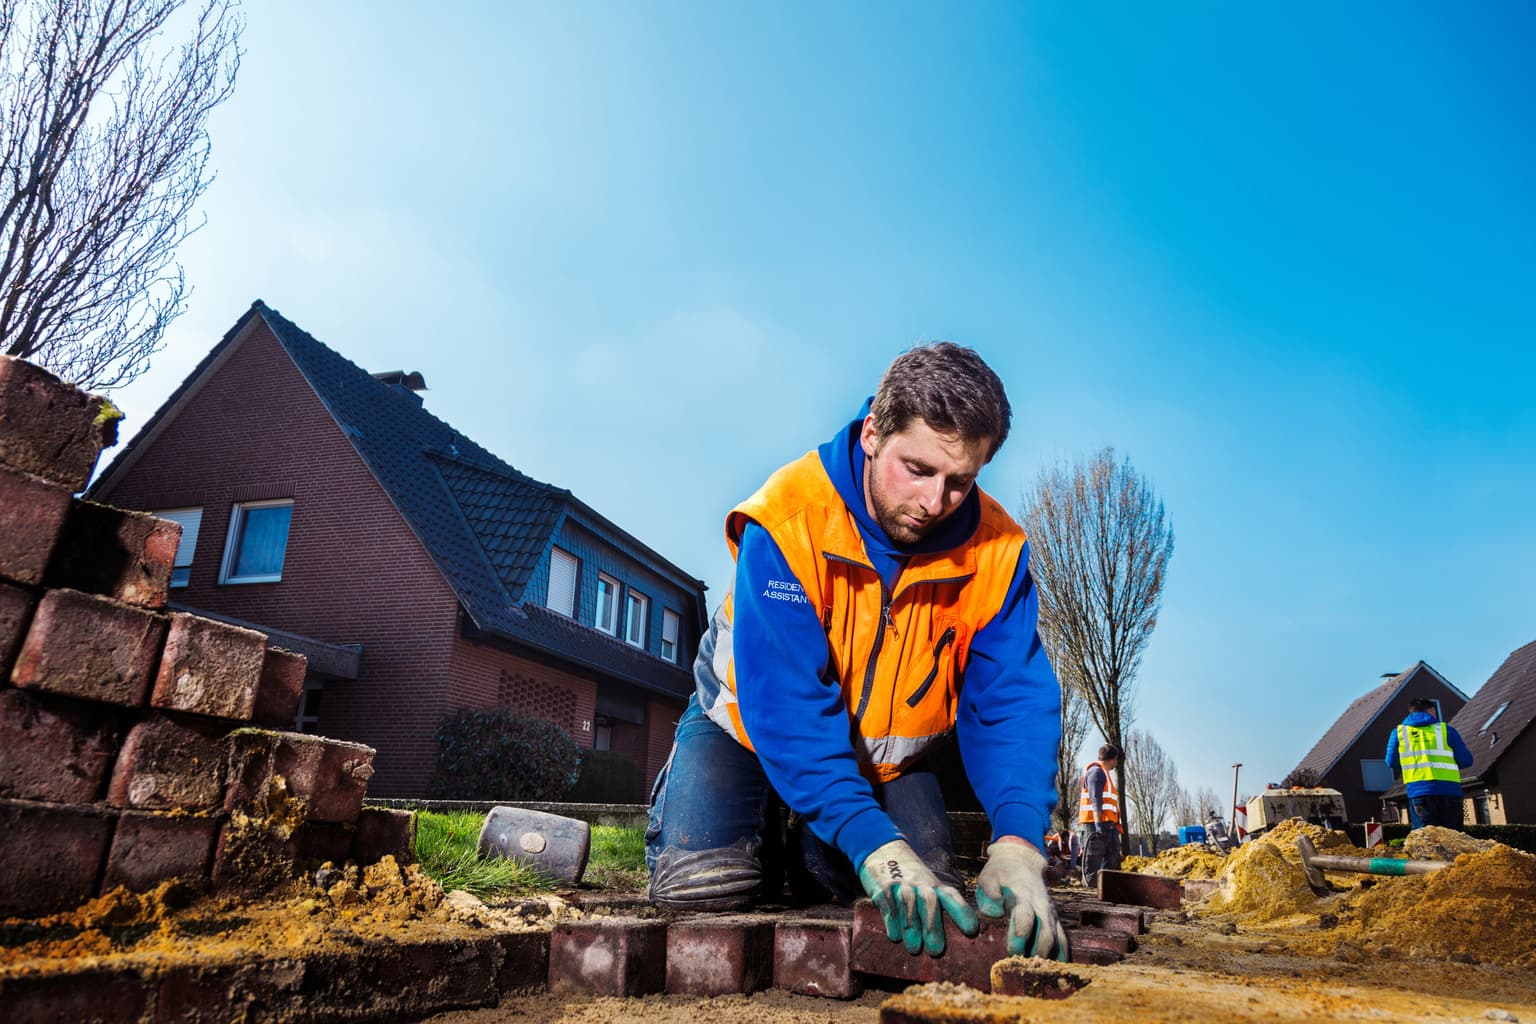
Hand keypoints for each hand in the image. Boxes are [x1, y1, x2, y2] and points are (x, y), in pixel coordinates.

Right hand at [858, 839, 978, 955]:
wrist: (883, 850)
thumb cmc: (911, 878)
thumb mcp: (927, 885)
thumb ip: (938, 906)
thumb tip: (952, 939)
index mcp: (935, 886)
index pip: (952, 897)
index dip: (962, 912)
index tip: (971, 930)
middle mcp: (920, 884)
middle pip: (930, 902)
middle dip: (933, 926)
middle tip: (936, 950)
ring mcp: (901, 885)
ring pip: (908, 905)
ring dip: (911, 928)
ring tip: (914, 949)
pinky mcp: (883, 888)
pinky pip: (888, 905)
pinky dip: (891, 921)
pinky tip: (895, 936)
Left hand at [976, 839, 1069, 960]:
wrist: (1022, 861)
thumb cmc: (1000, 873)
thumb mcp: (988, 877)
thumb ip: (989, 893)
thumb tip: (994, 912)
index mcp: (1022, 896)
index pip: (1025, 917)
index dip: (1020, 935)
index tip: (1013, 950)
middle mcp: (1040, 906)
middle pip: (1045, 932)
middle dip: (1036, 952)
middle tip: (1024, 967)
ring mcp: (1050, 913)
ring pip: (1057, 938)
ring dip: (1050, 956)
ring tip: (1039, 972)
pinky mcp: (1055, 918)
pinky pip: (1064, 938)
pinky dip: (1062, 953)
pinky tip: (1056, 968)